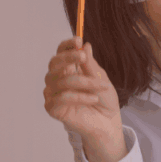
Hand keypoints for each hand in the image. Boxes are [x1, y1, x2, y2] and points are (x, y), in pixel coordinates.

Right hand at [44, 37, 123, 153]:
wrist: (108, 123)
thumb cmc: (104, 100)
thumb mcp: (101, 79)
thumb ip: (91, 65)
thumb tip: (85, 45)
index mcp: (68, 69)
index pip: (61, 52)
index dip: (67, 45)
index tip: (78, 39)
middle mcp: (57, 79)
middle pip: (54, 63)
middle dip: (69, 57)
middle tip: (83, 56)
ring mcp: (53, 93)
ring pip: (63, 80)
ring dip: (84, 82)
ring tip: (101, 87)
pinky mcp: (52, 108)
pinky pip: (63, 97)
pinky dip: (80, 96)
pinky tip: (93, 99)